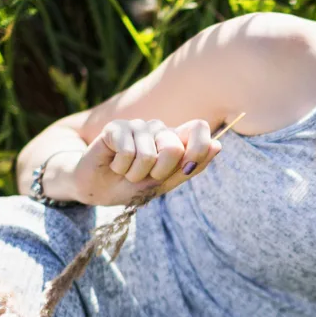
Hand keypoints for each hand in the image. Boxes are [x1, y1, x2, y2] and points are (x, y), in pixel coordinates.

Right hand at [72, 118, 221, 206]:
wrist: (97, 190)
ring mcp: (137, 126)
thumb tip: (218, 145)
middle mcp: (158, 128)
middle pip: (175, 147)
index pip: (199, 128)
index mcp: (174, 139)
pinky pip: (127, 151)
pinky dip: (121, 167)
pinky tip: (114, 164)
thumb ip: (190, 166)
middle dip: (159, 172)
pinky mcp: (116, 128)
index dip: (199, 147)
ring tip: (126, 171)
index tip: (188, 167)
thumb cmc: (132, 185)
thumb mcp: (165, 183)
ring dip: (136, 173)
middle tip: (145, 176)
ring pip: (149, 155)